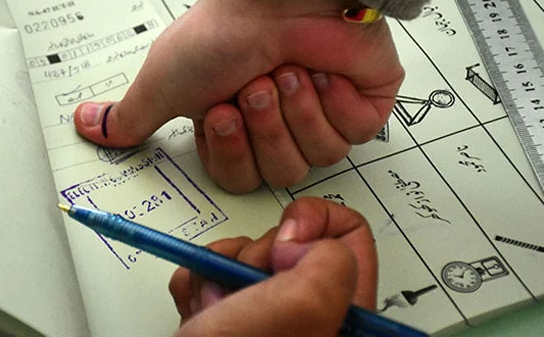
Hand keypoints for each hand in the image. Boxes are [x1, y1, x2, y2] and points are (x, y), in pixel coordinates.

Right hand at [74, 0, 403, 191]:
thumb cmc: (224, 34)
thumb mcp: (164, 81)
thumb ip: (130, 116)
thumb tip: (87, 126)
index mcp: (237, 127)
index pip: (238, 177)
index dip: (231, 150)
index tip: (221, 110)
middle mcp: (278, 126)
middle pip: (277, 173)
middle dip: (262, 127)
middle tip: (253, 86)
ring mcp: (322, 117)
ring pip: (315, 158)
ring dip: (293, 111)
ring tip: (285, 71)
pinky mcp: (361, 107)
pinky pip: (351, 136)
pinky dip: (331, 102)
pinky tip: (320, 73)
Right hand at [168, 197, 377, 336]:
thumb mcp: (297, 314)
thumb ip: (327, 265)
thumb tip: (302, 242)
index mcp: (345, 319)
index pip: (350, 237)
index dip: (312, 226)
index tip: (283, 246)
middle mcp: (310, 318)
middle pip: (289, 244)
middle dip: (252, 257)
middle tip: (242, 291)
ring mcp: (269, 320)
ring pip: (245, 257)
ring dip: (217, 271)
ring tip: (212, 308)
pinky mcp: (233, 321)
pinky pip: (215, 274)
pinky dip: (198, 284)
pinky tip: (197, 312)